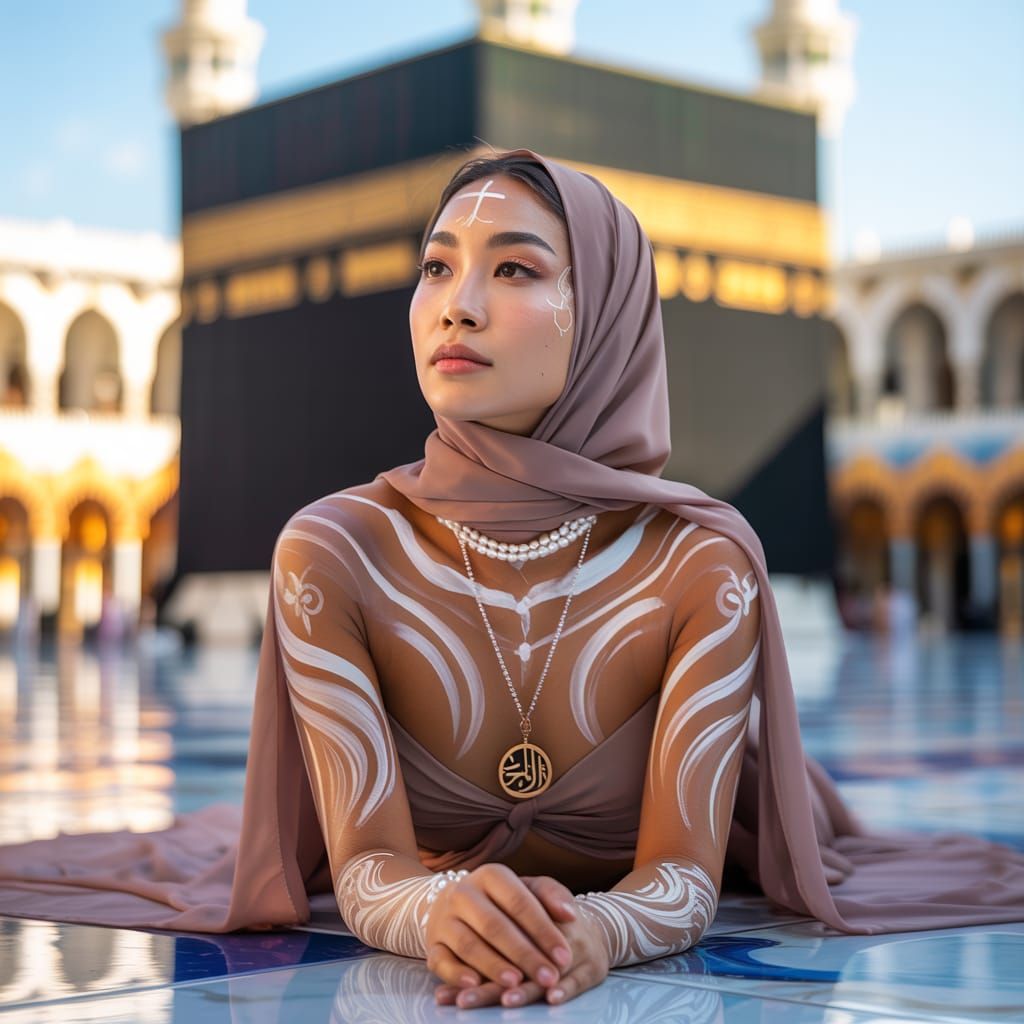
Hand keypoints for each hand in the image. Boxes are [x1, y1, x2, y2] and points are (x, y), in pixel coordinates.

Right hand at [433, 875, 610, 1009]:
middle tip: (548, 976)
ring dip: (493, 965)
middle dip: (524, 953)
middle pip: (494, 925)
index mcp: (491, 875)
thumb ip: (551, 895)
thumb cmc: (500, 900)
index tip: (564, 956)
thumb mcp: (526, 888)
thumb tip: (571, 914)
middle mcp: (464, 893)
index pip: (519, 902)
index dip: (543, 930)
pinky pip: (441, 961)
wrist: (452, 903)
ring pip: (468, 944)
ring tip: (517, 982)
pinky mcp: (432, 944)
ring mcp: (444, 919)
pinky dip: (456, 974)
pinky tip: (474, 984)